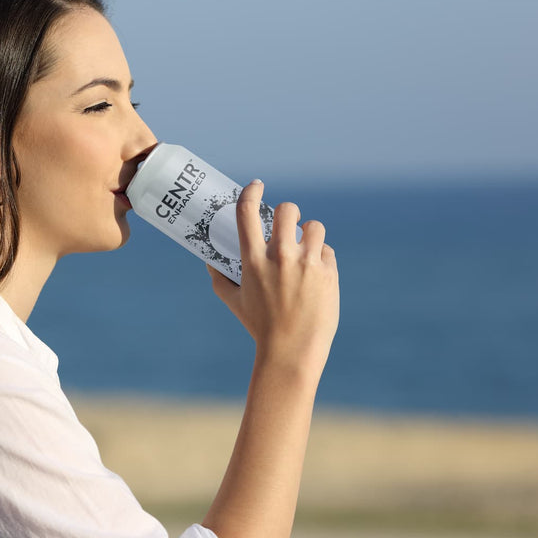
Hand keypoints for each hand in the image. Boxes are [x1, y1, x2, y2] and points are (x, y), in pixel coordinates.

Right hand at [207, 180, 339, 376]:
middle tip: (287, 224)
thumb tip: (209, 262)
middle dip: (287, 212)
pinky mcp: (328, 273)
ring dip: (308, 233)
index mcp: (253, 262)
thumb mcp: (235, 303)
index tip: (256, 185)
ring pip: (313, 226)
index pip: (247, 213)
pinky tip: (316, 273)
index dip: (251, 192)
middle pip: (287, 209)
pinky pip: (327, 250)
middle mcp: (280, 258)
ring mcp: (307, 264)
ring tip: (305, 248)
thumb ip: (219, 279)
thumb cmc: (261, 327)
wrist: (292, 352)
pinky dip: (321, 257)